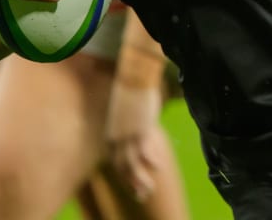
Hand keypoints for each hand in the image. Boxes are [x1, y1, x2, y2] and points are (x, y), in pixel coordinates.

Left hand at [105, 83, 163, 200]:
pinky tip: (159, 167)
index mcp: (112, 134)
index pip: (117, 162)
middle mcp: (117, 138)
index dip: (125, 176)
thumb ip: (130, 126)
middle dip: (132, 184)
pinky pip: (145, 149)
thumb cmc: (131, 89)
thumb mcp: (126, 113)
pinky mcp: (140, 127)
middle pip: (123, 167)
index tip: (133, 186)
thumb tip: (140, 132)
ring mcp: (128, 134)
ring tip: (149, 190)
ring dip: (141, 180)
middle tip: (142, 197)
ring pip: (132, 164)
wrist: (133, 74)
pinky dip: (151, 160)